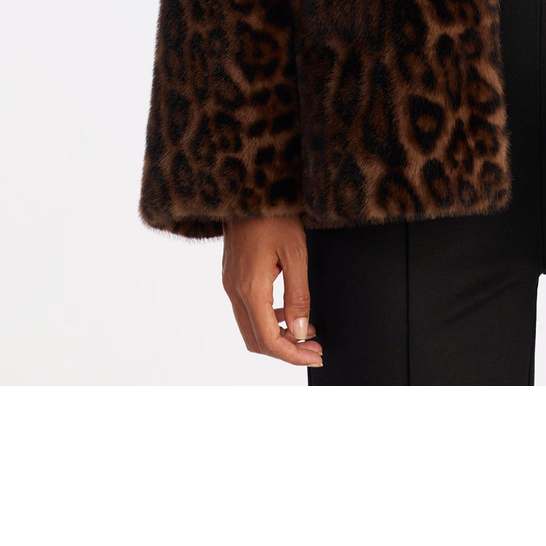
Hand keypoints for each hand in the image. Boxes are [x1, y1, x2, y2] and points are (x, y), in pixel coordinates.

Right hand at [221, 214, 324, 369]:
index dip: (293, 355)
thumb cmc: (273, 215)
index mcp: (250, 288)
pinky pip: (248, 310)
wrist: (248, 189)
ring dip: (278, 336)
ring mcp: (230, 283)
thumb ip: (298, 295)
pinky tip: (290, 312)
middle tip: (314, 350)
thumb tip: (301, 330)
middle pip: (256, 339)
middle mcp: (234, 290)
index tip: (314, 356)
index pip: (268, 339)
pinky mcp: (232, 276)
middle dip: (287, 350)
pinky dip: (270, 319)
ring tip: (307, 333)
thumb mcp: (296, 253)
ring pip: (251, 327)